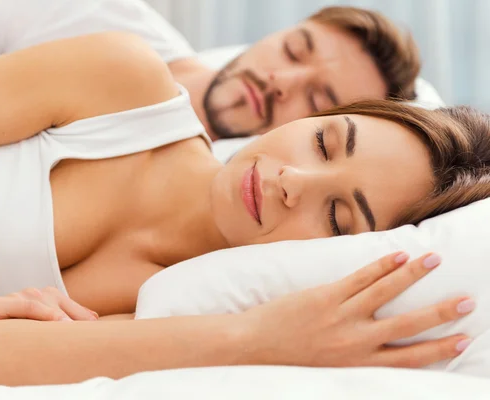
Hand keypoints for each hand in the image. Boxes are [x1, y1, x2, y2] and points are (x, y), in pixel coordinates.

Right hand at [0, 287, 98, 332]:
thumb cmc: (5, 331)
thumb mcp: (31, 330)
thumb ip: (56, 325)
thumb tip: (92, 324)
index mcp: (40, 300)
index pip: (65, 303)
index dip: (81, 313)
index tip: (97, 326)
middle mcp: (27, 295)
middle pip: (55, 300)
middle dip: (73, 313)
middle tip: (88, 330)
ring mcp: (11, 299)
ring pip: (38, 300)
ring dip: (54, 311)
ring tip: (68, 326)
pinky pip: (15, 305)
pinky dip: (32, 309)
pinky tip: (45, 318)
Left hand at [244, 252, 473, 367]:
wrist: (255, 347)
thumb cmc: (292, 359)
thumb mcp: (330, 367)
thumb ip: (356, 357)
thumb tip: (378, 346)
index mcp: (358, 362)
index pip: (408, 358)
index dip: (439, 349)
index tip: (463, 339)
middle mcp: (355, 341)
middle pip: (407, 325)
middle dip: (439, 312)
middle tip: (466, 301)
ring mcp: (341, 316)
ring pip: (386, 293)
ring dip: (413, 275)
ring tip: (434, 260)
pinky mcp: (325, 296)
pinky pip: (359, 278)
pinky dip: (381, 266)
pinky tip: (398, 255)